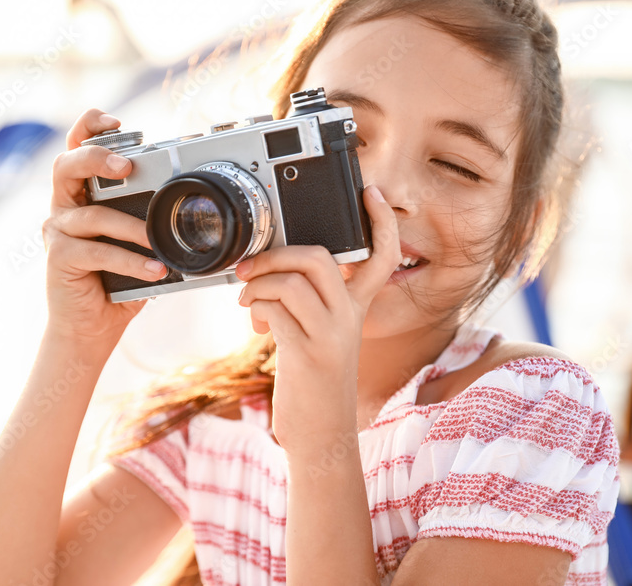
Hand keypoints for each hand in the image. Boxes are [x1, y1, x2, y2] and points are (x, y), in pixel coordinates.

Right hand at [41, 109, 167, 348]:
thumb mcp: (138, 244)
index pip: (76, 147)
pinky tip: (155, 270)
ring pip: (92, 214)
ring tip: (158, 241)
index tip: (114, 121)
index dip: (89, 128)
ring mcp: (58, 231)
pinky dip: (131, 261)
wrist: (91, 326)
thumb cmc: (116, 281)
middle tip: (126, 166)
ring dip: (131, 227)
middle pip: (67, 165)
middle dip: (97, 157)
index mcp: (82, 194)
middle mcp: (64, 206)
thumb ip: (152, 220)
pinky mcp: (59, 257)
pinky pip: (99, 251)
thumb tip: (196, 208)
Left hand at [236, 185, 400, 457]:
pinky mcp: (307, 355)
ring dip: (258, 284)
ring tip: (247, 300)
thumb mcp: (320, 337)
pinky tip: (255, 325)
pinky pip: (275, 310)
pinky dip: (255, 308)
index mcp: (357, 311)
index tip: (368, 194)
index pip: (384, 258)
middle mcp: (350, 319)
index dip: (381, 223)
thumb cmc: (314, 384)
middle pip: (323, 257)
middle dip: (279, 253)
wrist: (321, 437)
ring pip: (294, 281)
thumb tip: (271, 273)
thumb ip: (307, 305)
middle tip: (253, 267)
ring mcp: (331, 337)